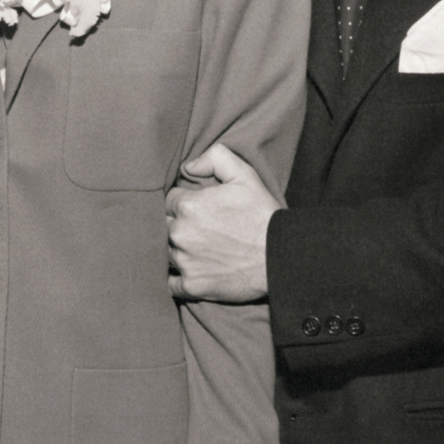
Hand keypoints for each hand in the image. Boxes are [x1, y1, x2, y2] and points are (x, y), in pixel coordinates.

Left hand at [166, 143, 273, 303]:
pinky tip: (189, 271)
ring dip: (176, 249)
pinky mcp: (192, 285)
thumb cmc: (263, 214)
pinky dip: (176, 278)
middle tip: (198, 229)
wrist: (281, 256)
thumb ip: (215, 158)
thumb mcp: (245, 175)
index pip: (169, 200)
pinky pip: (170, 283)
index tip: (198, 208)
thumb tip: (188, 167)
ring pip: (165, 252)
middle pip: (162, 225)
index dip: (182, 202)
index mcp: (189, 205)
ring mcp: (185, 261)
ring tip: (198, 249)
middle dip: (176, 225)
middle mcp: (180, 233)